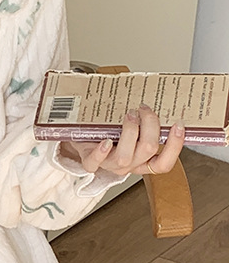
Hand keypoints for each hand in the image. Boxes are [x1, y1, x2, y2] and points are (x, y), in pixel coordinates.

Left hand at [59, 104, 184, 175]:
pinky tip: (106, 141)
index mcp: (143, 160)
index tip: (178, 124)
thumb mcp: (135, 127)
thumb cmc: (112, 131)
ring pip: (126, 156)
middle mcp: (129, 165)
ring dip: (130, 132)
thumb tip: (162, 97)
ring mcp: (109, 165)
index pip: (164, 164)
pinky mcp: (90, 162)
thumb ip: (148, 121)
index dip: (174, 145)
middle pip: (148, 150)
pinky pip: (95, 162)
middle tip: (145, 108)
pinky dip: (101, 151)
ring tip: (129, 115)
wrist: (84, 137)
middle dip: (150, 125)